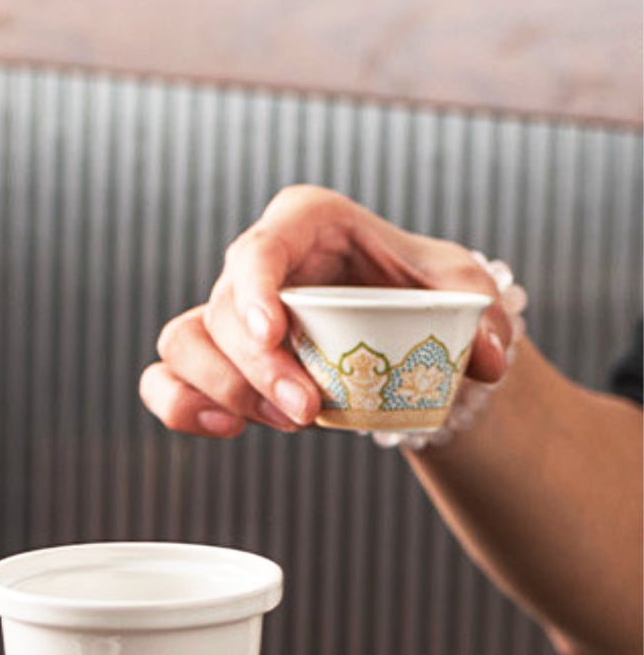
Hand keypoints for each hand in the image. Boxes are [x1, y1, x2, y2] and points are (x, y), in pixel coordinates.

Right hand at [140, 185, 514, 437]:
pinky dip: (182, 408)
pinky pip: (166, 380)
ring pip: (185, 344)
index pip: (260, 247)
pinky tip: (224, 429)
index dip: (254, 288)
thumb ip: (482, 315)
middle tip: (307, 412)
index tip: (272, 332)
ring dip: (223, 390)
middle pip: (222, 310)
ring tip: (286, 422)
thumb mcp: (460, 289)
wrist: (400, 325)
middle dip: (256, 369)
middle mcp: (254, 265)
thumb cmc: (419, 290)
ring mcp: (225, 314)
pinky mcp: (212, 360)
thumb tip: (487, 359)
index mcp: (306, 224)